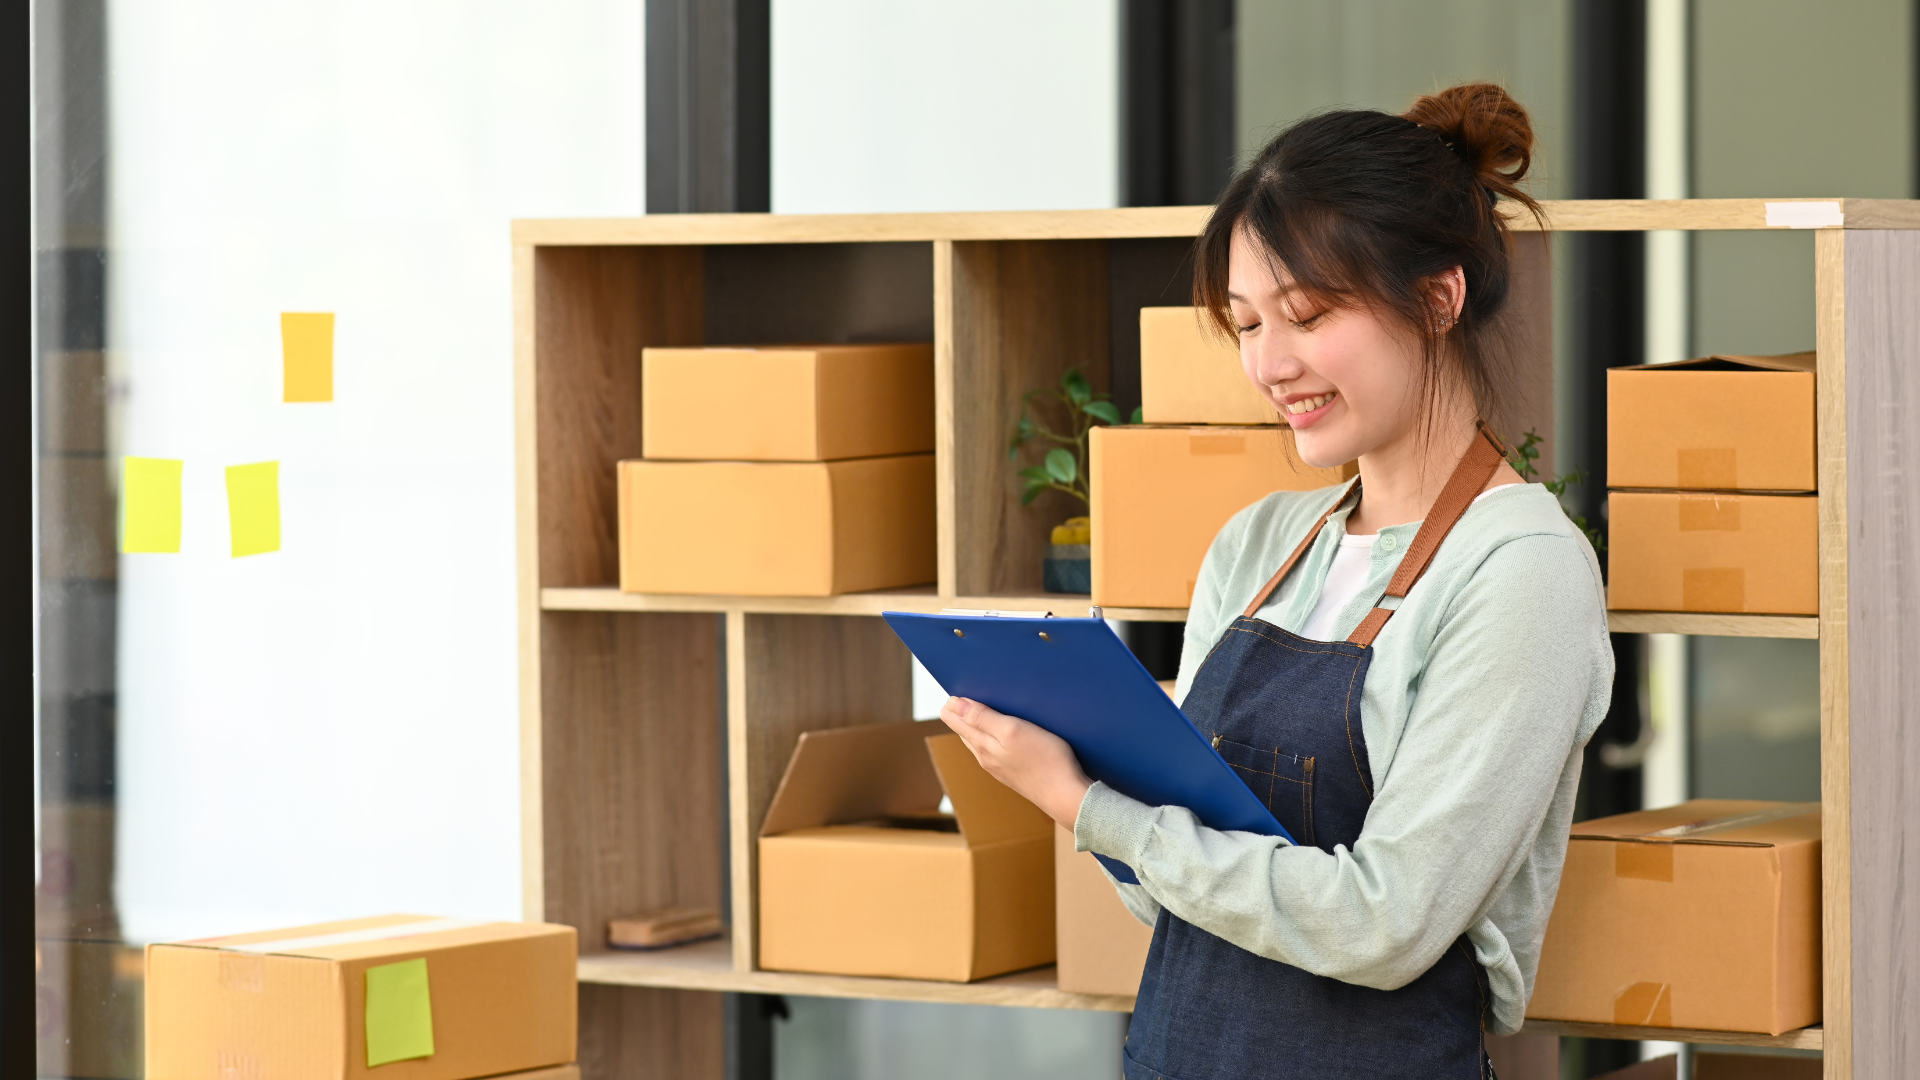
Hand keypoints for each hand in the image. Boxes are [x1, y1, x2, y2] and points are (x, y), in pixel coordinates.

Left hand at [939, 697, 1092, 829]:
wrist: (1065, 796)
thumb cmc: (1044, 760)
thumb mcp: (1012, 730)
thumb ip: (982, 718)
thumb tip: (953, 705)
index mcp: (982, 745)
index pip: (957, 722)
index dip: (954, 706)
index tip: (954, 693)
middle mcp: (986, 758)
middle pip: (966, 732)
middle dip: (962, 715)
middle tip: (959, 699)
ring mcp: (999, 768)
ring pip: (980, 743)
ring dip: (976, 726)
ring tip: (975, 713)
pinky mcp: (1014, 774)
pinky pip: (994, 752)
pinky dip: (990, 738)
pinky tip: (999, 736)